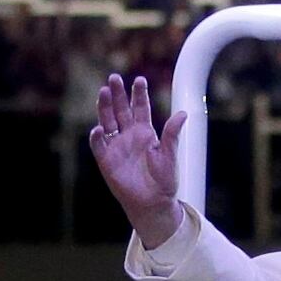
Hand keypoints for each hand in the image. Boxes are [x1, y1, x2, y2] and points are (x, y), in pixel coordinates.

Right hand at [89, 75, 188, 248]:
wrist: (153, 203)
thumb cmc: (164, 180)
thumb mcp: (170, 155)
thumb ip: (172, 134)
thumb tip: (183, 113)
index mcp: (145, 132)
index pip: (140, 108)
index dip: (139, 94)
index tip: (139, 79)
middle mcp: (129, 136)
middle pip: (121, 110)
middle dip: (118, 94)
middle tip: (114, 78)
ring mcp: (116, 147)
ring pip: (107, 122)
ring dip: (105, 108)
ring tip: (104, 92)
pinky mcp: (106, 161)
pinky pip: (99, 146)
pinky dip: (97, 137)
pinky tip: (99, 128)